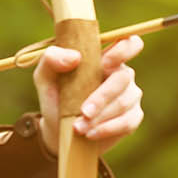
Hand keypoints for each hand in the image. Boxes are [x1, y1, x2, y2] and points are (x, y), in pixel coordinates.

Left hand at [32, 33, 145, 155]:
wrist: (58, 129)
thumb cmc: (55, 96)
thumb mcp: (45, 77)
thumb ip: (51, 59)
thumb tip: (74, 57)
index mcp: (105, 58)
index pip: (129, 43)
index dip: (124, 49)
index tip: (105, 63)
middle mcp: (121, 74)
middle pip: (123, 78)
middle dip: (102, 96)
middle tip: (83, 112)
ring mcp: (130, 95)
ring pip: (124, 102)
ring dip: (100, 117)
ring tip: (78, 128)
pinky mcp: (132, 117)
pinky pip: (128, 121)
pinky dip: (108, 129)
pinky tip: (90, 134)